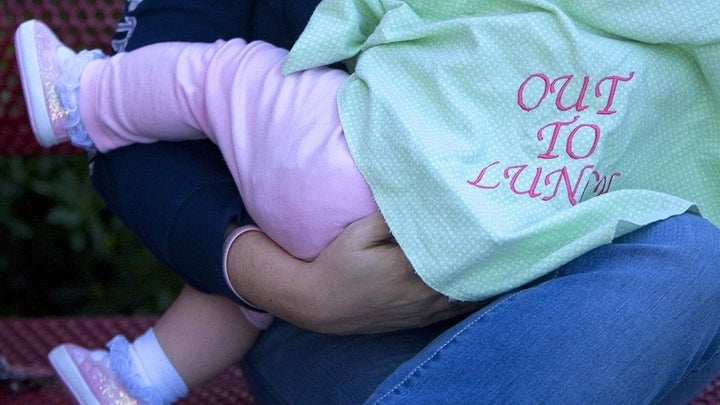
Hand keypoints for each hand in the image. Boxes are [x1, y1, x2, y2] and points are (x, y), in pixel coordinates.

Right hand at [228, 212, 480, 333]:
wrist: (318, 305)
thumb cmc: (336, 264)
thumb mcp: (358, 233)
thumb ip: (390, 216)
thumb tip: (421, 198)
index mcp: (411, 268)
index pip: (456, 248)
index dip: (477, 233)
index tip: (496, 216)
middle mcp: (425, 292)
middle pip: (469, 271)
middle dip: (488, 252)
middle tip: (508, 231)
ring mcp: (425, 310)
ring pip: (469, 292)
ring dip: (485, 274)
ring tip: (505, 253)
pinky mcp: (422, 320)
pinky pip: (459, 310)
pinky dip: (477, 295)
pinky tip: (490, 282)